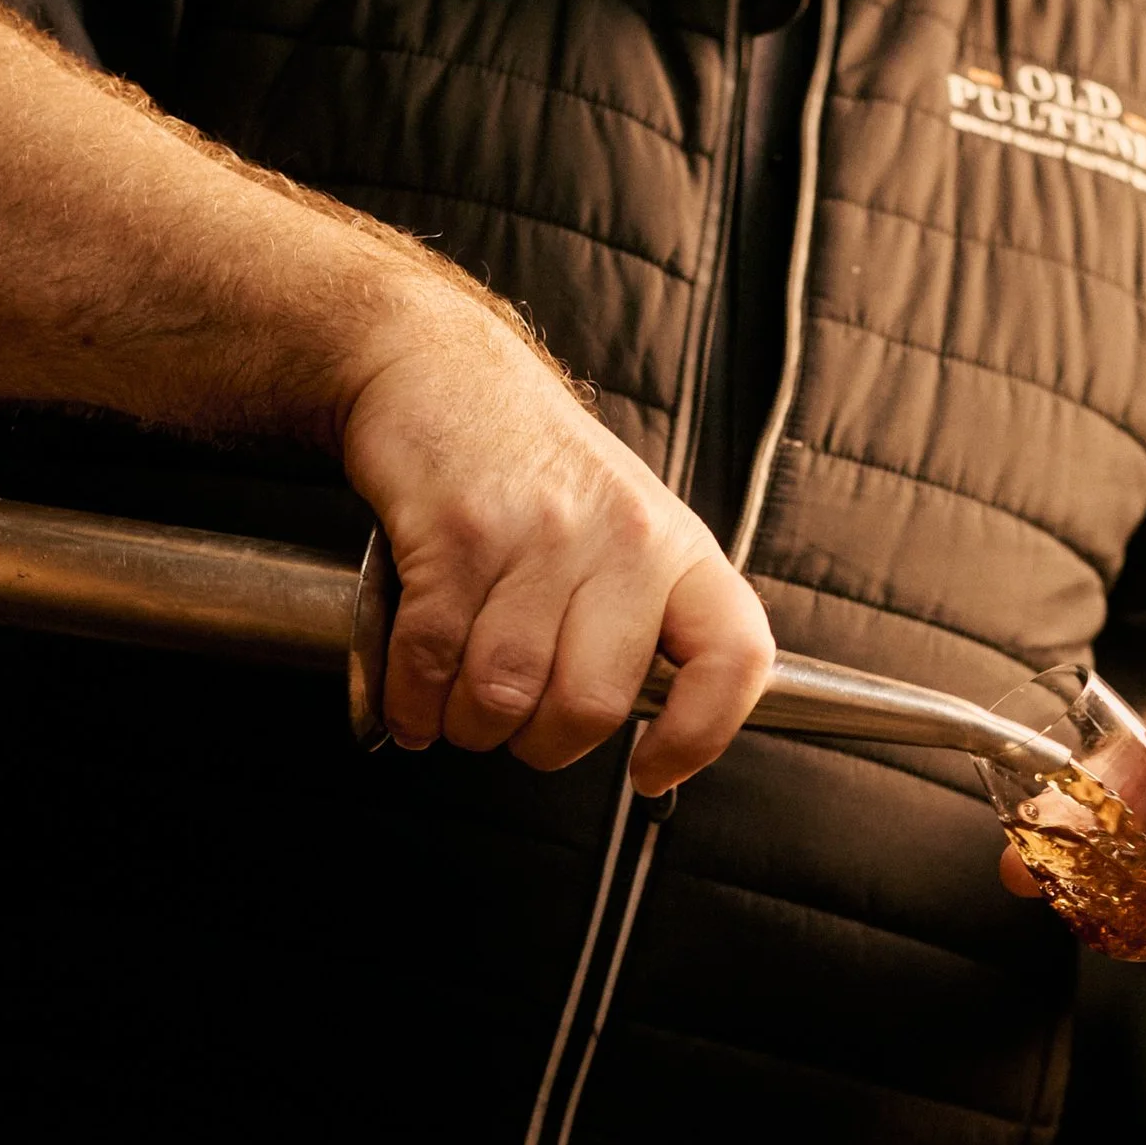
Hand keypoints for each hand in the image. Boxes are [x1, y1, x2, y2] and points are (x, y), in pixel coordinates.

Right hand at [338, 295, 773, 794]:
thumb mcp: (631, 531)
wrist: (445, 373)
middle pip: (592, 706)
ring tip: (457, 708)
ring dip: (467, 725)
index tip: (651, 771)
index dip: (700, 735)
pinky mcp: (456, 532)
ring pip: (504, 695)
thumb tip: (655, 736)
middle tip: (516, 730)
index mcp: (680, 550)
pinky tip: (411, 695)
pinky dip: (413, 700)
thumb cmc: (539, 472)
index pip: (733, 658)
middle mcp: (623, 540)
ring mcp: (539, 534)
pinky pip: (433, 660)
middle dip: (540, 745)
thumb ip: (648, 624)